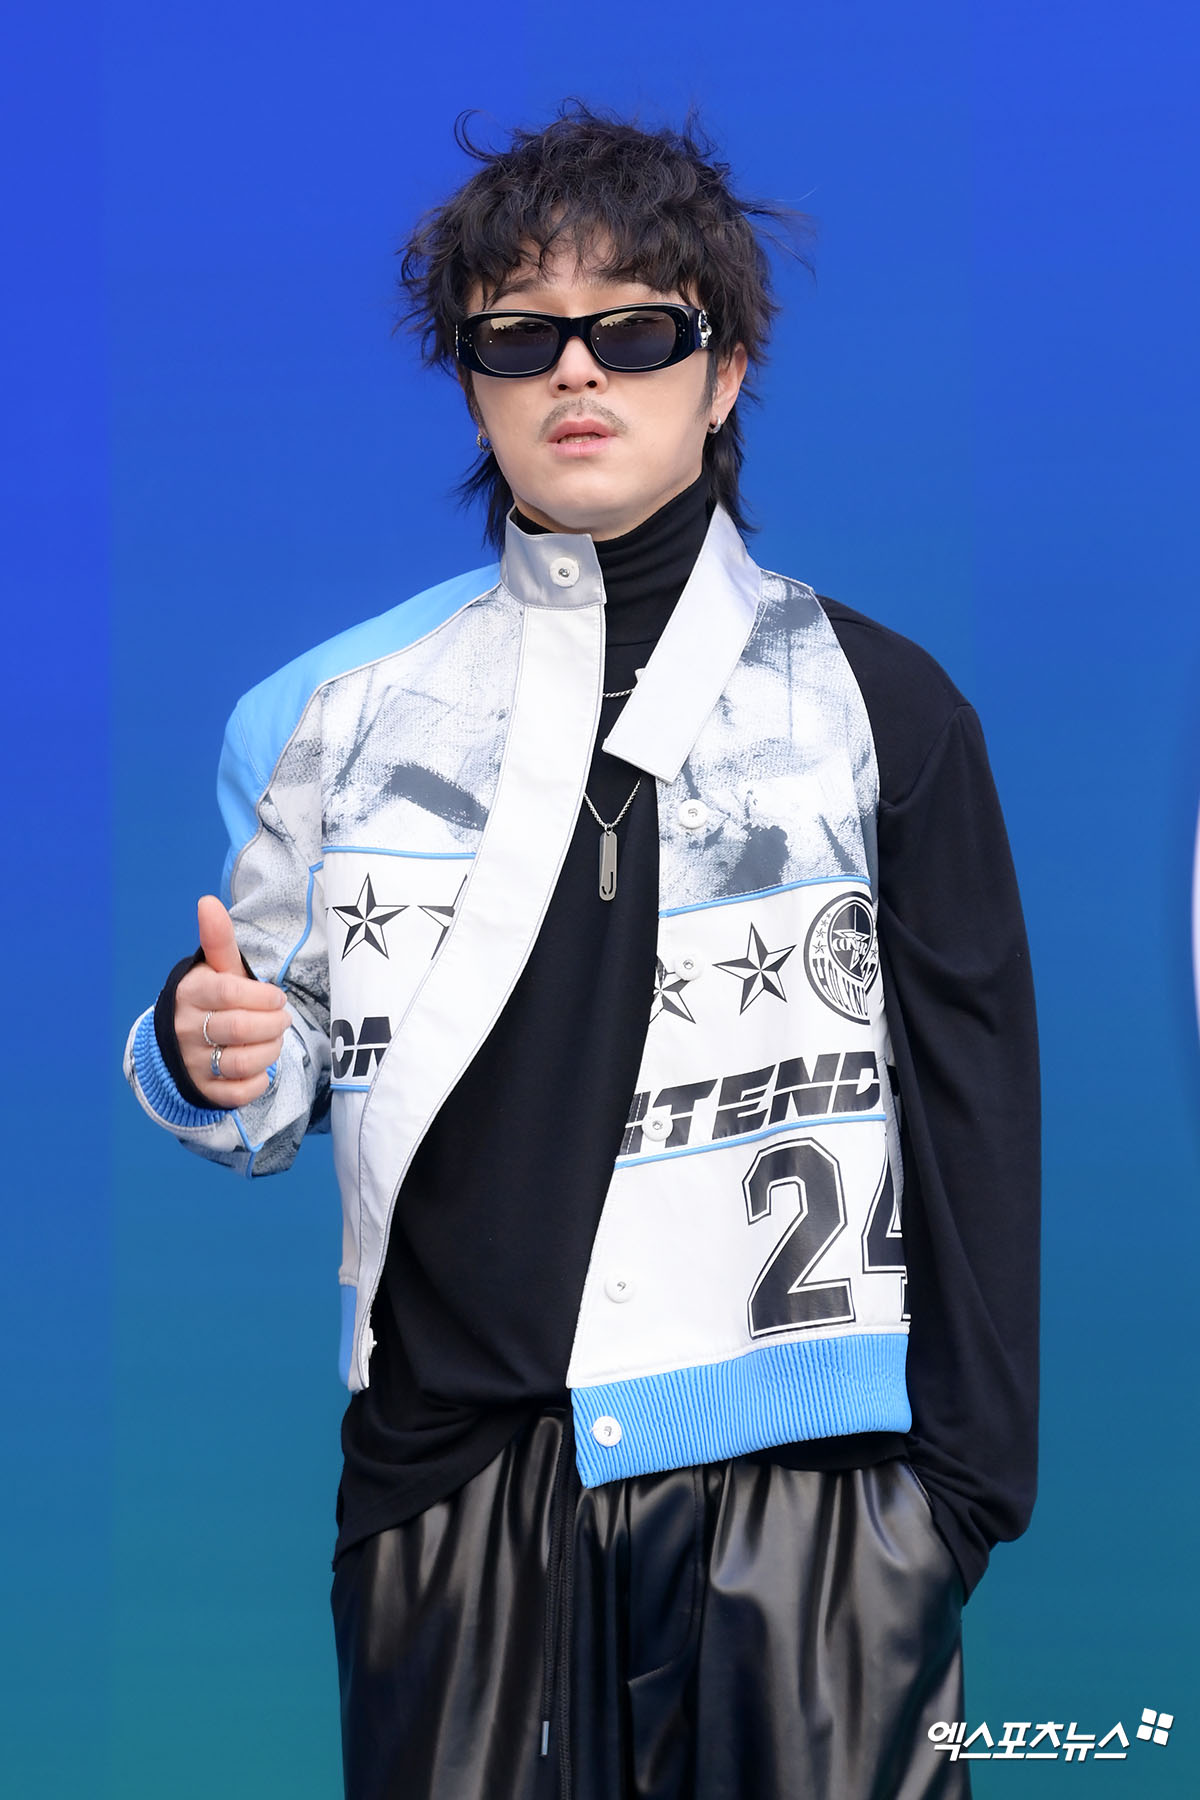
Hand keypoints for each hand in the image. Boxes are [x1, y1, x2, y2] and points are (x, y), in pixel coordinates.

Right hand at [174, 895, 287, 1107]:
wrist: (178, 1044)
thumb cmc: (209, 1001)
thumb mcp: (213, 970)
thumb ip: (217, 940)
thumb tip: (207, 900)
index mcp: (190, 994)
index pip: (229, 992)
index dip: (262, 996)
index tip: (276, 998)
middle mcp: (186, 1029)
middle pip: (241, 1027)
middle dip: (274, 1023)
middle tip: (282, 1019)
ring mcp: (192, 1062)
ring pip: (242, 1061)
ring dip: (270, 1050)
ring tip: (273, 1039)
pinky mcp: (203, 1090)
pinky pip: (239, 1092)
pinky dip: (258, 1080)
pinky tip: (260, 1066)